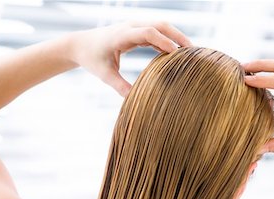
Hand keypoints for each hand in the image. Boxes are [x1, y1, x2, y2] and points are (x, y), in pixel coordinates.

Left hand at [68, 21, 191, 96]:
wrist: (80, 45)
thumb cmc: (92, 58)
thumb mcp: (105, 75)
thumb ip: (120, 86)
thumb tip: (135, 99)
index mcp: (121, 35)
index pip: (148, 33)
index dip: (164, 42)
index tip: (177, 54)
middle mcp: (130, 27)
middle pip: (159, 24)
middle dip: (177, 36)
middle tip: (193, 50)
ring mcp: (133, 27)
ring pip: (160, 26)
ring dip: (175, 36)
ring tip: (190, 51)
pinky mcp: (136, 31)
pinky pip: (155, 32)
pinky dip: (167, 40)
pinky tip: (176, 53)